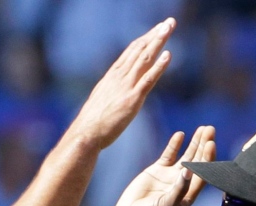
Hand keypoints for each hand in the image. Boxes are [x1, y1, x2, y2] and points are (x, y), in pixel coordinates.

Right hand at [69, 18, 176, 149]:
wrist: (85, 133)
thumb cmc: (92, 122)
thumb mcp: (101, 99)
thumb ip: (111, 90)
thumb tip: (116, 88)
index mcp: (112, 76)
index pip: (131, 52)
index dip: (145, 39)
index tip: (156, 29)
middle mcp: (119, 77)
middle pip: (140, 50)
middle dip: (155, 35)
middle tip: (169, 22)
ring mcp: (126, 87)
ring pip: (145, 59)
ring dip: (158, 42)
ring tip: (169, 28)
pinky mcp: (132, 100)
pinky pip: (148, 80)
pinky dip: (158, 66)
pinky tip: (168, 55)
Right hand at [111, 125, 214, 205]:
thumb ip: (179, 189)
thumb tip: (189, 170)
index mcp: (189, 194)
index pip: (203, 173)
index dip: (208, 158)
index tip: (211, 144)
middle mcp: (183, 183)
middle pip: (198, 161)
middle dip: (204, 146)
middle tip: (210, 130)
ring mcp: (170, 176)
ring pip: (186, 156)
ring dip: (194, 143)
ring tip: (202, 129)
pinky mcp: (157, 171)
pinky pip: (169, 155)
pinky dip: (175, 145)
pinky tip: (180, 135)